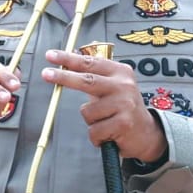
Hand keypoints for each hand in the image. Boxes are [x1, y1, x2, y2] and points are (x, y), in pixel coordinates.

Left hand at [43, 49, 166, 162]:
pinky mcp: (123, 124)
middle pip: (87, 80)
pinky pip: (94, 131)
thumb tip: (73, 56)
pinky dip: (96, 136)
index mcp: (120, 72)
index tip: (50, 55)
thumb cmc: (124, 108)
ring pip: (87, 112)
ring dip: (91, 121)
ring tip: (105, 122)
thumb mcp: (114, 85)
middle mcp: (124, 85)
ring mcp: (124, 104)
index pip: (91, 62)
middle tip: (45, 74)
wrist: (147, 133)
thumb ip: (96, 73)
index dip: (69, 58)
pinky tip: (109, 134)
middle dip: (64, 77)